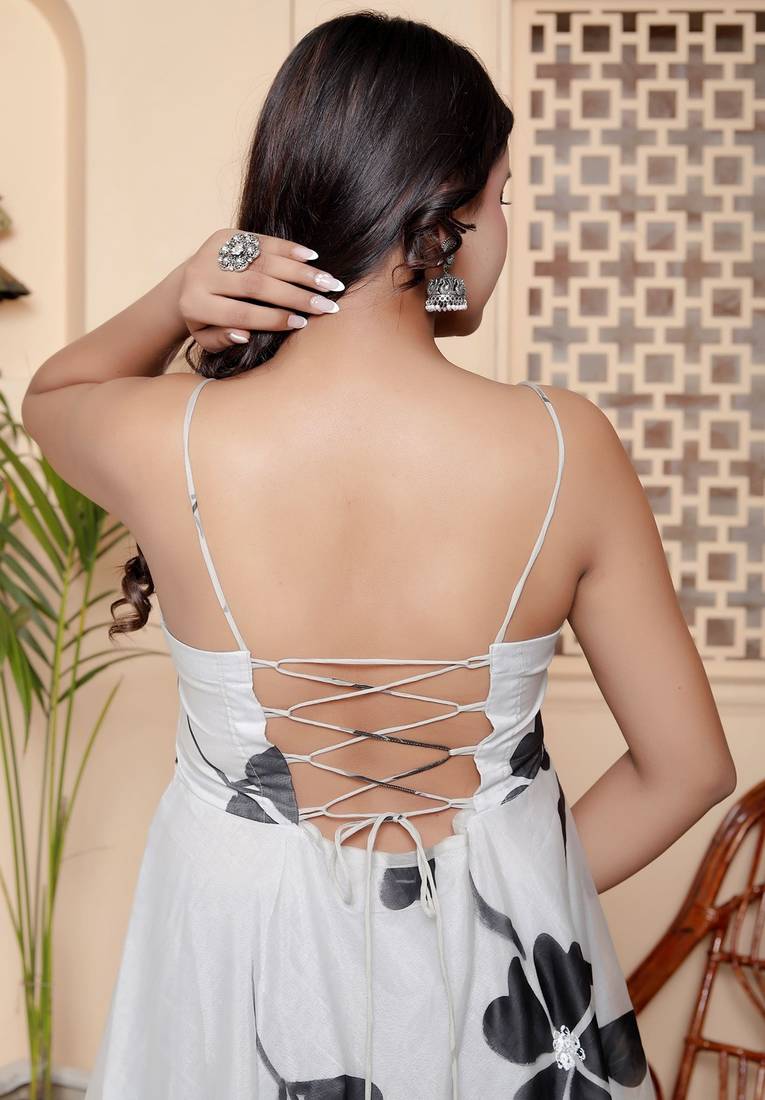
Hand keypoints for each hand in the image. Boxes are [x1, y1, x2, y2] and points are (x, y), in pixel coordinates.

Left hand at [178, 229, 344, 351]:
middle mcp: (200, 274)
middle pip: (255, 285)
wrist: (186, 284)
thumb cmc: (205, 320)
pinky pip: (261, 240)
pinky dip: (289, 249)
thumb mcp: (208, 339)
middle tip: (326, 305)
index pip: (240, 313)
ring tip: (329, 283)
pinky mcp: (224, 236)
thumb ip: (223, 340)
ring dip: (300, 272)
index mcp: (194, 304)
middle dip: (294, 295)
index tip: (303, 323)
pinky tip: (313, 259)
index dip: (273, 318)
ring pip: (263, 261)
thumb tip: (244, 335)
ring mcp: (212, 251)